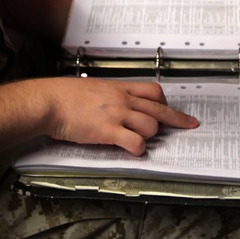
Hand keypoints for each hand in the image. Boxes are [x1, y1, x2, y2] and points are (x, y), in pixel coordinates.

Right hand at [43, 78, 198, 155]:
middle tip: (189, 125)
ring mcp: (117, 114)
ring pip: (151, 126)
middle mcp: (122, 99)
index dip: (165, 102)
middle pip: (159, 109)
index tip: (172, 109)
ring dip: (149, 136)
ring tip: (140, 140)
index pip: (152, 91)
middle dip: (177, 119)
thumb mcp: (92, 88)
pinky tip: (134, 150)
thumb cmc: (64, 95)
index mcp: (118, 87)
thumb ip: (108, 95)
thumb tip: (114, 103)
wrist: (49, 101)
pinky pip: (135, 141)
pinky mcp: (108, 131)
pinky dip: (138, 149)